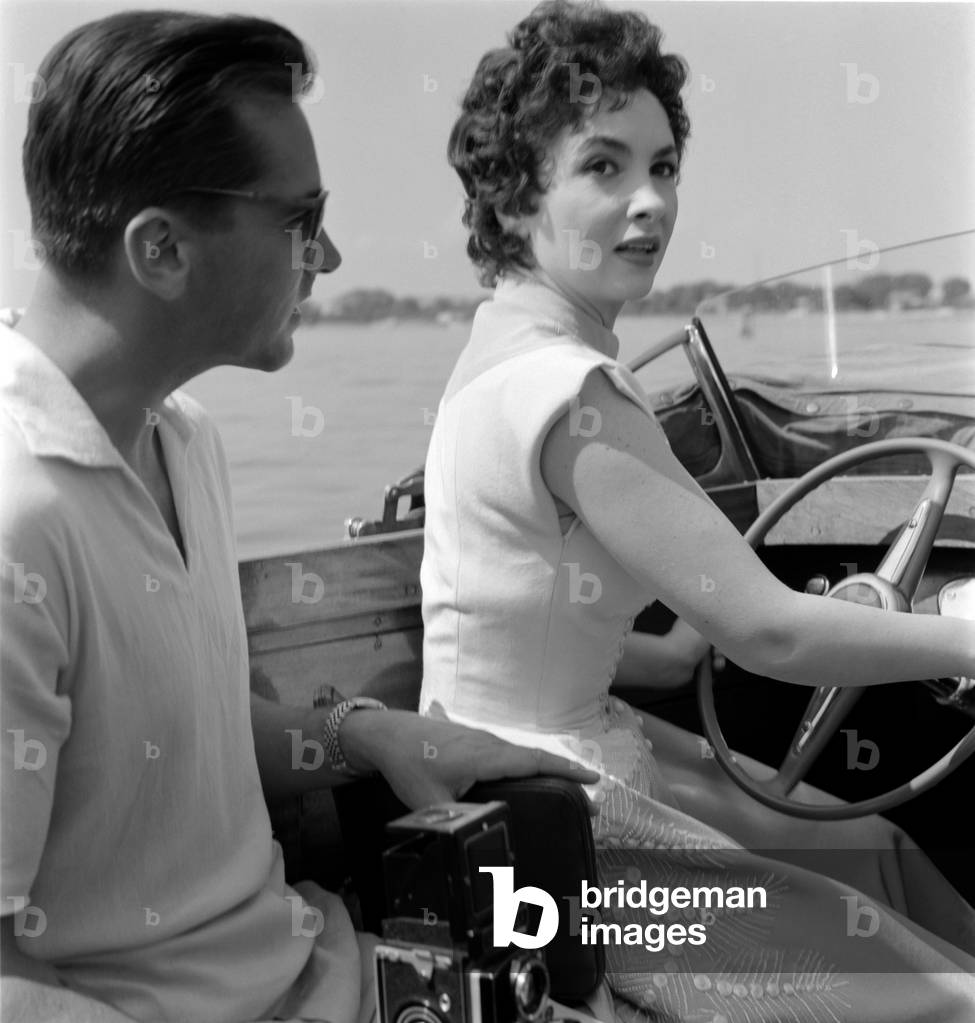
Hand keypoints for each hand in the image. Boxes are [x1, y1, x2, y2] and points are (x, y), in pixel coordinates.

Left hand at [339, 707, 599, 810]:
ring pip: (524, 756)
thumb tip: (474, 847)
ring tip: (568, 795)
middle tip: (591, 803)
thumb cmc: (409, 764)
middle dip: (567, 778)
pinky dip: (529, 767)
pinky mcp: (473, 742)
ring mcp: (483, 740)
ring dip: (549, 771)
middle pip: (537, 760)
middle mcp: (491, 744)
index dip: (567, 771)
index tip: (595, 782)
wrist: (386, 734)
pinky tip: (529, 782)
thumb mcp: (430, 801)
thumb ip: (455, 822)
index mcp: (487, 756)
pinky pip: (510, 755)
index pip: (537, 762)